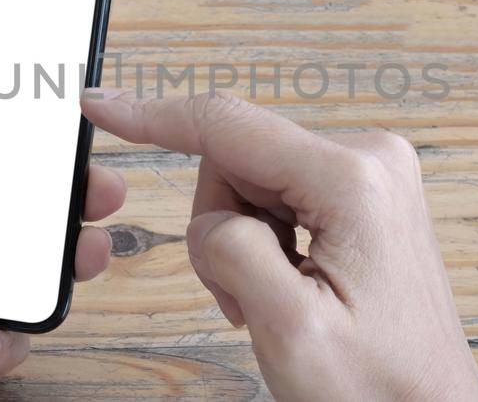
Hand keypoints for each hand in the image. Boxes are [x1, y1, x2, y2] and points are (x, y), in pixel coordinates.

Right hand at [82, 89, 477, 400]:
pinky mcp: (365, 194)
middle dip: (221, 226)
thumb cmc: (378, 386)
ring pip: (252, 181)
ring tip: (275, 300)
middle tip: (243, 296)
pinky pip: (280, 196)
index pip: (228, 125)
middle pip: (236, 158)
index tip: (99, 103)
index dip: (153, 115)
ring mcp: (371, 174)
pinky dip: (267, 242)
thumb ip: (233, 254)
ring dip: (242, 241)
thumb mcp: (289, 330)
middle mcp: (371, 159)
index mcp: (354, 181)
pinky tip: (292, 285)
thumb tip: (211, 219)